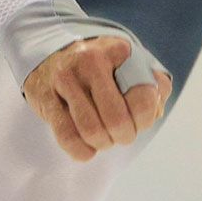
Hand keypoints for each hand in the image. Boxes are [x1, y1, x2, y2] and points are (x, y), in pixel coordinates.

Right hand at [22, 36, 172, 161]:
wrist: (53, 50)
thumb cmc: (100, 64)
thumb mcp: (130, 62)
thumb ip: (153, 83)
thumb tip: (157, 110)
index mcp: (118, 50)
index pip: (144, 97)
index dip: (146, 119)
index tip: (139, 121)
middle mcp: (90, 60)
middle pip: (117, 119)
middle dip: (124, 136)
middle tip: (122, 135)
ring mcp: (64, 77)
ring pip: (91, 129)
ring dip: (103, 143)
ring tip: (104, 139)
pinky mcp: (44, 95)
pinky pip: (66, 134)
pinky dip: (81, 150)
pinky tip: (87, 149)